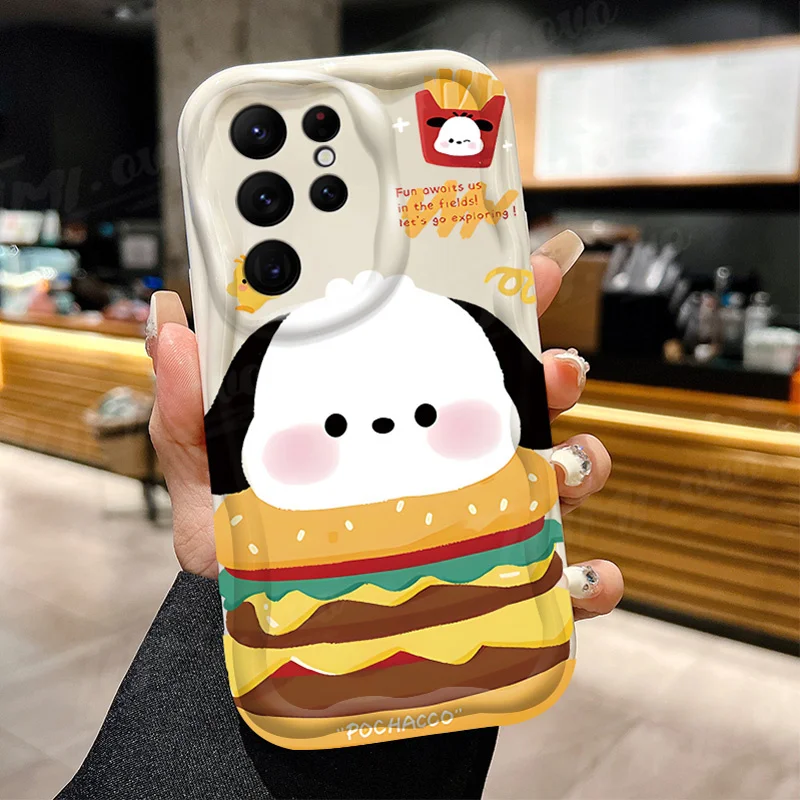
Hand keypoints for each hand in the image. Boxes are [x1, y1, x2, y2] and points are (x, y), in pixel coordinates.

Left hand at [147, 249, 622, 620]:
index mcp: (388, 417)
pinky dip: (589, 581)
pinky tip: (584, 582)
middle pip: (522, 399)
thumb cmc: (250, 557)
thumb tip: (170, 326)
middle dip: (555, 372)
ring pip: (559, 475)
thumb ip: (187, 408)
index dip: (492, 302)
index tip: (527, 269)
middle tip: (556, 367)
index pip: (445, 347)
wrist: (279, 643)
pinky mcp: (499, 582)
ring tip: (563, 470)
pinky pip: (562, 580)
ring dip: (581, 464)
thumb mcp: (210, 479)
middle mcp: (442, 458)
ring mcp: (479, 517)